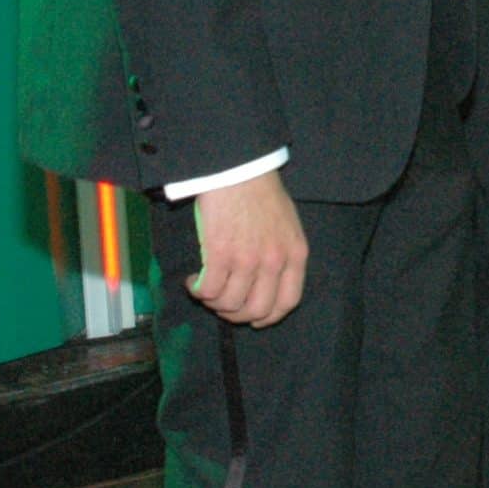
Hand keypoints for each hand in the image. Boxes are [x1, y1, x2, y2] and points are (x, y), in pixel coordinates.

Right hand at [189, 171, 306, 327]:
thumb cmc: (261, 192)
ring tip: (206, 288)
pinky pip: (208, 291)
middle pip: (257, 310)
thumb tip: (266, 282)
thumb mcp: (287, 224)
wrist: (239, 169)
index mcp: (295, 254)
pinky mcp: (221, 254)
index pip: (287, 302)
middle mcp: (275, 262)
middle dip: (236, 314)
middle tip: (222, 303)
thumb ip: (282, 254)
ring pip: (229, 305)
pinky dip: (197, 291)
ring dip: (213, 302)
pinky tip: (193, 280)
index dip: (268, 317)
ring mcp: (248, 260)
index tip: (254, 318)